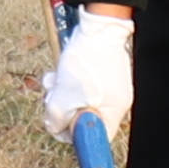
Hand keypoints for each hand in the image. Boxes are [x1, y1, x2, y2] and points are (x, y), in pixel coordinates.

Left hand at [35, 3, 131, 139]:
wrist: (97, 29)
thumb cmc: (85, 63)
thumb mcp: (63, 98)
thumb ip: (57, 121)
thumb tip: (55, 129)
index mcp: (113, 112)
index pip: (97, 138)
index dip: (76, 137)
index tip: (61, 126)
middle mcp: (116, 103)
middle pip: (85, 120)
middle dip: (63, 111)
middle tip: (52, 97)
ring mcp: (110, 88)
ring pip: (79, 102)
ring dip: (61, 94)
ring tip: (54, 81)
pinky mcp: (102, 75)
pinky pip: (81, 88)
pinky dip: (67, 83)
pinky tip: (59, 73)